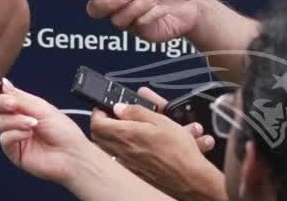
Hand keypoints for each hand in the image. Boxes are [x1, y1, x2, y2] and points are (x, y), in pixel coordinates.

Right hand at [0, 78, 96, 185]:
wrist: (72, 155)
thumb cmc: (64, 132)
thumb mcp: (41, 108)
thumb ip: (19, 97)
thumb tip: (3, 83)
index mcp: (26, 108)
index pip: (5, 96)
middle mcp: (18, 121)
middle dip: (3, 102)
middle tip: (13, 104)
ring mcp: (15, 136)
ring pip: (0, 122)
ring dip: (15, 120)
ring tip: (32, 124)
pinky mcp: (14, 151)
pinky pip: (4, 138)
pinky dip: (15, 134)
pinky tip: (28, 135)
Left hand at [90, 87, 221, 199]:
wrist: (190, 180)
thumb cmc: (179, 152)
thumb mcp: (161, 122)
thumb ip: (137, 112)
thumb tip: (119, 107)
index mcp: (125, 135)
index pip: (96, 122)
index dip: (99, 112)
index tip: (106, 107)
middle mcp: (121, 151)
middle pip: (98, 135)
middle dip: (104, 123)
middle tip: (114, 117)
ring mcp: (125, 163)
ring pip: (107, 147)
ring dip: (112, 136)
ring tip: (125, 129)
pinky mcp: (133, 172)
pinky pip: (119, 159)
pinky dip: (122, 150)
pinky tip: (137, 146)